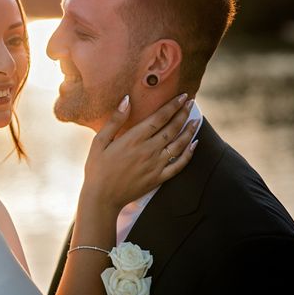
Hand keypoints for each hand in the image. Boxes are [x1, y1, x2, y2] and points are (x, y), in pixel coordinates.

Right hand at [81, 93, 198, 212]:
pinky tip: (194, 145)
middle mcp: (148, 150)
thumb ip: (115, 120)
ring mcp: (155, 165)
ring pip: (179, 145)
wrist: (102, 198)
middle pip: (172, 128)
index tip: (182, 96)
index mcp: (133, 139)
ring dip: (189, 131)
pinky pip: (178, 165)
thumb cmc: (97, 168)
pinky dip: (189, 154)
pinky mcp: (158, 179)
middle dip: (183, 113)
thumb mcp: (99, 142)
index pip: (159, 118)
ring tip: (196, 120)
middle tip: (191, 102)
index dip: (172, 106)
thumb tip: (126, 100)